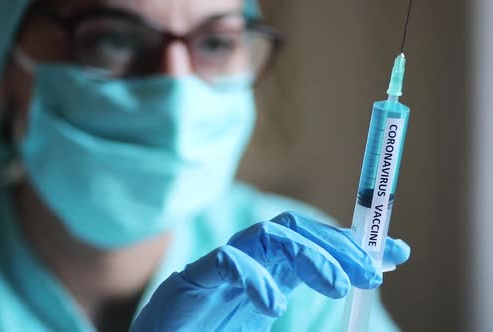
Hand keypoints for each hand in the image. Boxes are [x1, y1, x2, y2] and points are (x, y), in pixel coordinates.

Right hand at [131, 212, 410, 331]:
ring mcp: (219, 270)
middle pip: (295, 229)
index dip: (354, 244)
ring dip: (308, 253)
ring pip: (266, 235)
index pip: (314, 243)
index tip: (397, 252)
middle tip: (373, 270)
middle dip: (338, 244)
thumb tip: (355, 320)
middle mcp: (248, 264)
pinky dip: (253, 276)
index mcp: (268, 274)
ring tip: (337, 286)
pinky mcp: (191, 281)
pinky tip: (273, 303)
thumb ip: (304, 324)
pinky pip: (225, 262)